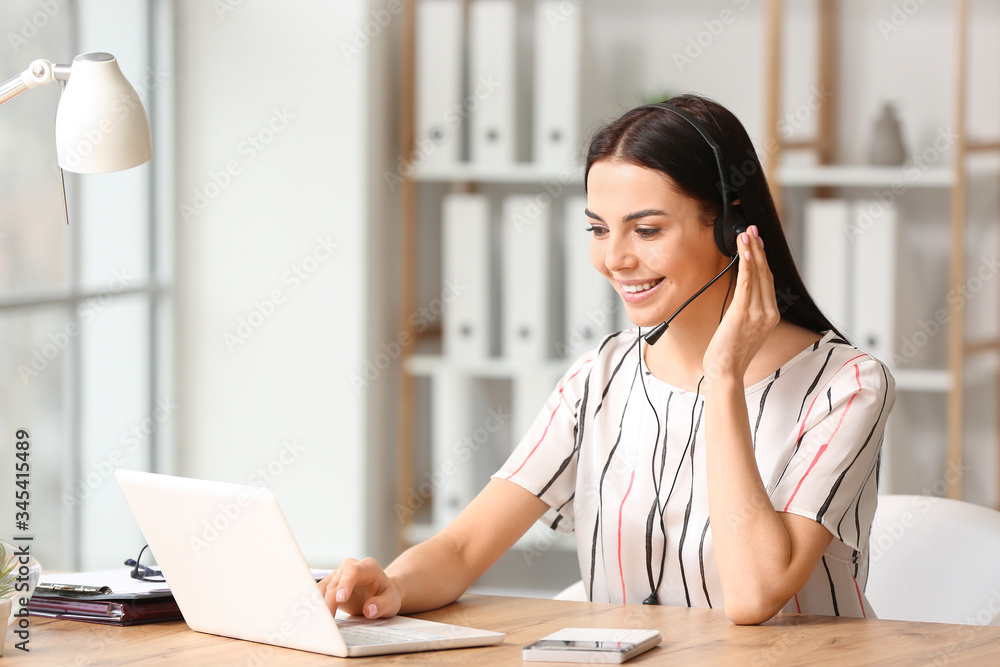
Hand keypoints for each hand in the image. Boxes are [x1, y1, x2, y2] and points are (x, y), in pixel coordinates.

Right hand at [318, 557, 401, 618]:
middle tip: (328, 619)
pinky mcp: (330, 584)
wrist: (381, 594)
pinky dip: (316, 604)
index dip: (345, 583)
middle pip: (335, 582)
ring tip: (318, 620)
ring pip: (324, 587)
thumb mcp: (391, 601)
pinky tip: (314, 615)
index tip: (341, 598)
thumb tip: (369, 609)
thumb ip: (382, 605)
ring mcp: (339, 575)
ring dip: (319, 603)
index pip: (353, 571)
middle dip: (330, 600)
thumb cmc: (386, 596)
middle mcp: (351, 567)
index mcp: (368, 567)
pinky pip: (319, 593)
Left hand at [703, 225, 779, 387]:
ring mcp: (758, 313)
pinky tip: (744, 251)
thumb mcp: (744, 328)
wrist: (725, 372)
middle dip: (758, 249)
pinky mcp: (743, 313)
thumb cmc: (730, 353)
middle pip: (765, 273)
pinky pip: (747, 283)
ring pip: (757, 275)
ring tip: (746, 234)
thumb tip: (743, 292)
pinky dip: (746, 265)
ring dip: (751, 251)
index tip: (757, 242)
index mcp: (771, 316)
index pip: (768, 281)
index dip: (762, 259)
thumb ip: (748, 310)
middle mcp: (768, 313)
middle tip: (752, 230)